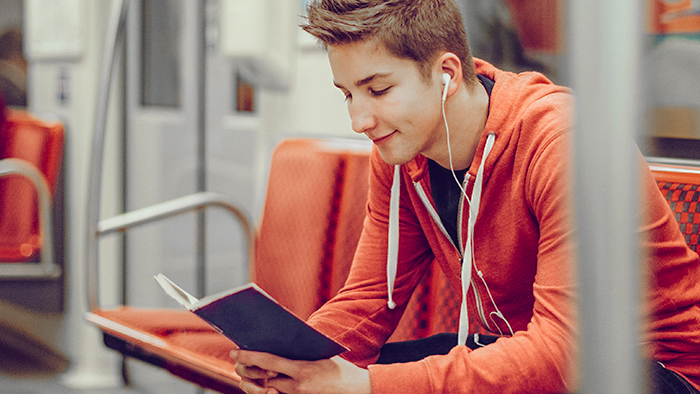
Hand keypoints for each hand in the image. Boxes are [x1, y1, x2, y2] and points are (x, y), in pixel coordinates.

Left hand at [231, 349, 370, 393]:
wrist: (359, 392)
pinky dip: (265, 392)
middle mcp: (297, 387)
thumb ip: (302, 350)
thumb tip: (281, 339)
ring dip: (253, 384)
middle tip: (236, 363)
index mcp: (303, 370)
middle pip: (262, 379)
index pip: (268, 362)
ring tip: (245, 375)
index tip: (234, 352)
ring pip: (266, 392)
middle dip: (246, 371)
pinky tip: (259, 385)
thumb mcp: (323, 355)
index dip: (249, 357)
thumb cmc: (341, 370)